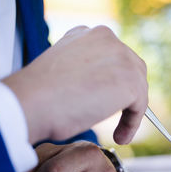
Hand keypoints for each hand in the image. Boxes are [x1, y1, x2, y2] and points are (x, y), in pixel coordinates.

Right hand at [2, 25, 147, 144]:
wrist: (30, 103)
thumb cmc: (39, 96)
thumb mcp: (66, 73)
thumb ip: (87, 72)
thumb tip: (103, 89)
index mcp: (89, 35)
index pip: (114, 57)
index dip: (116, 80)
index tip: (112, 100)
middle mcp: (107, 39)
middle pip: (132, 68)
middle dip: (128, 93)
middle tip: (120, 115)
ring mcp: (121, 57)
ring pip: (137, 87)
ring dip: (130, 111)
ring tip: (118, 132)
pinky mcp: (131, 80)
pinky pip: (140, 106)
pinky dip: (131, 123)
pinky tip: (120, 136)